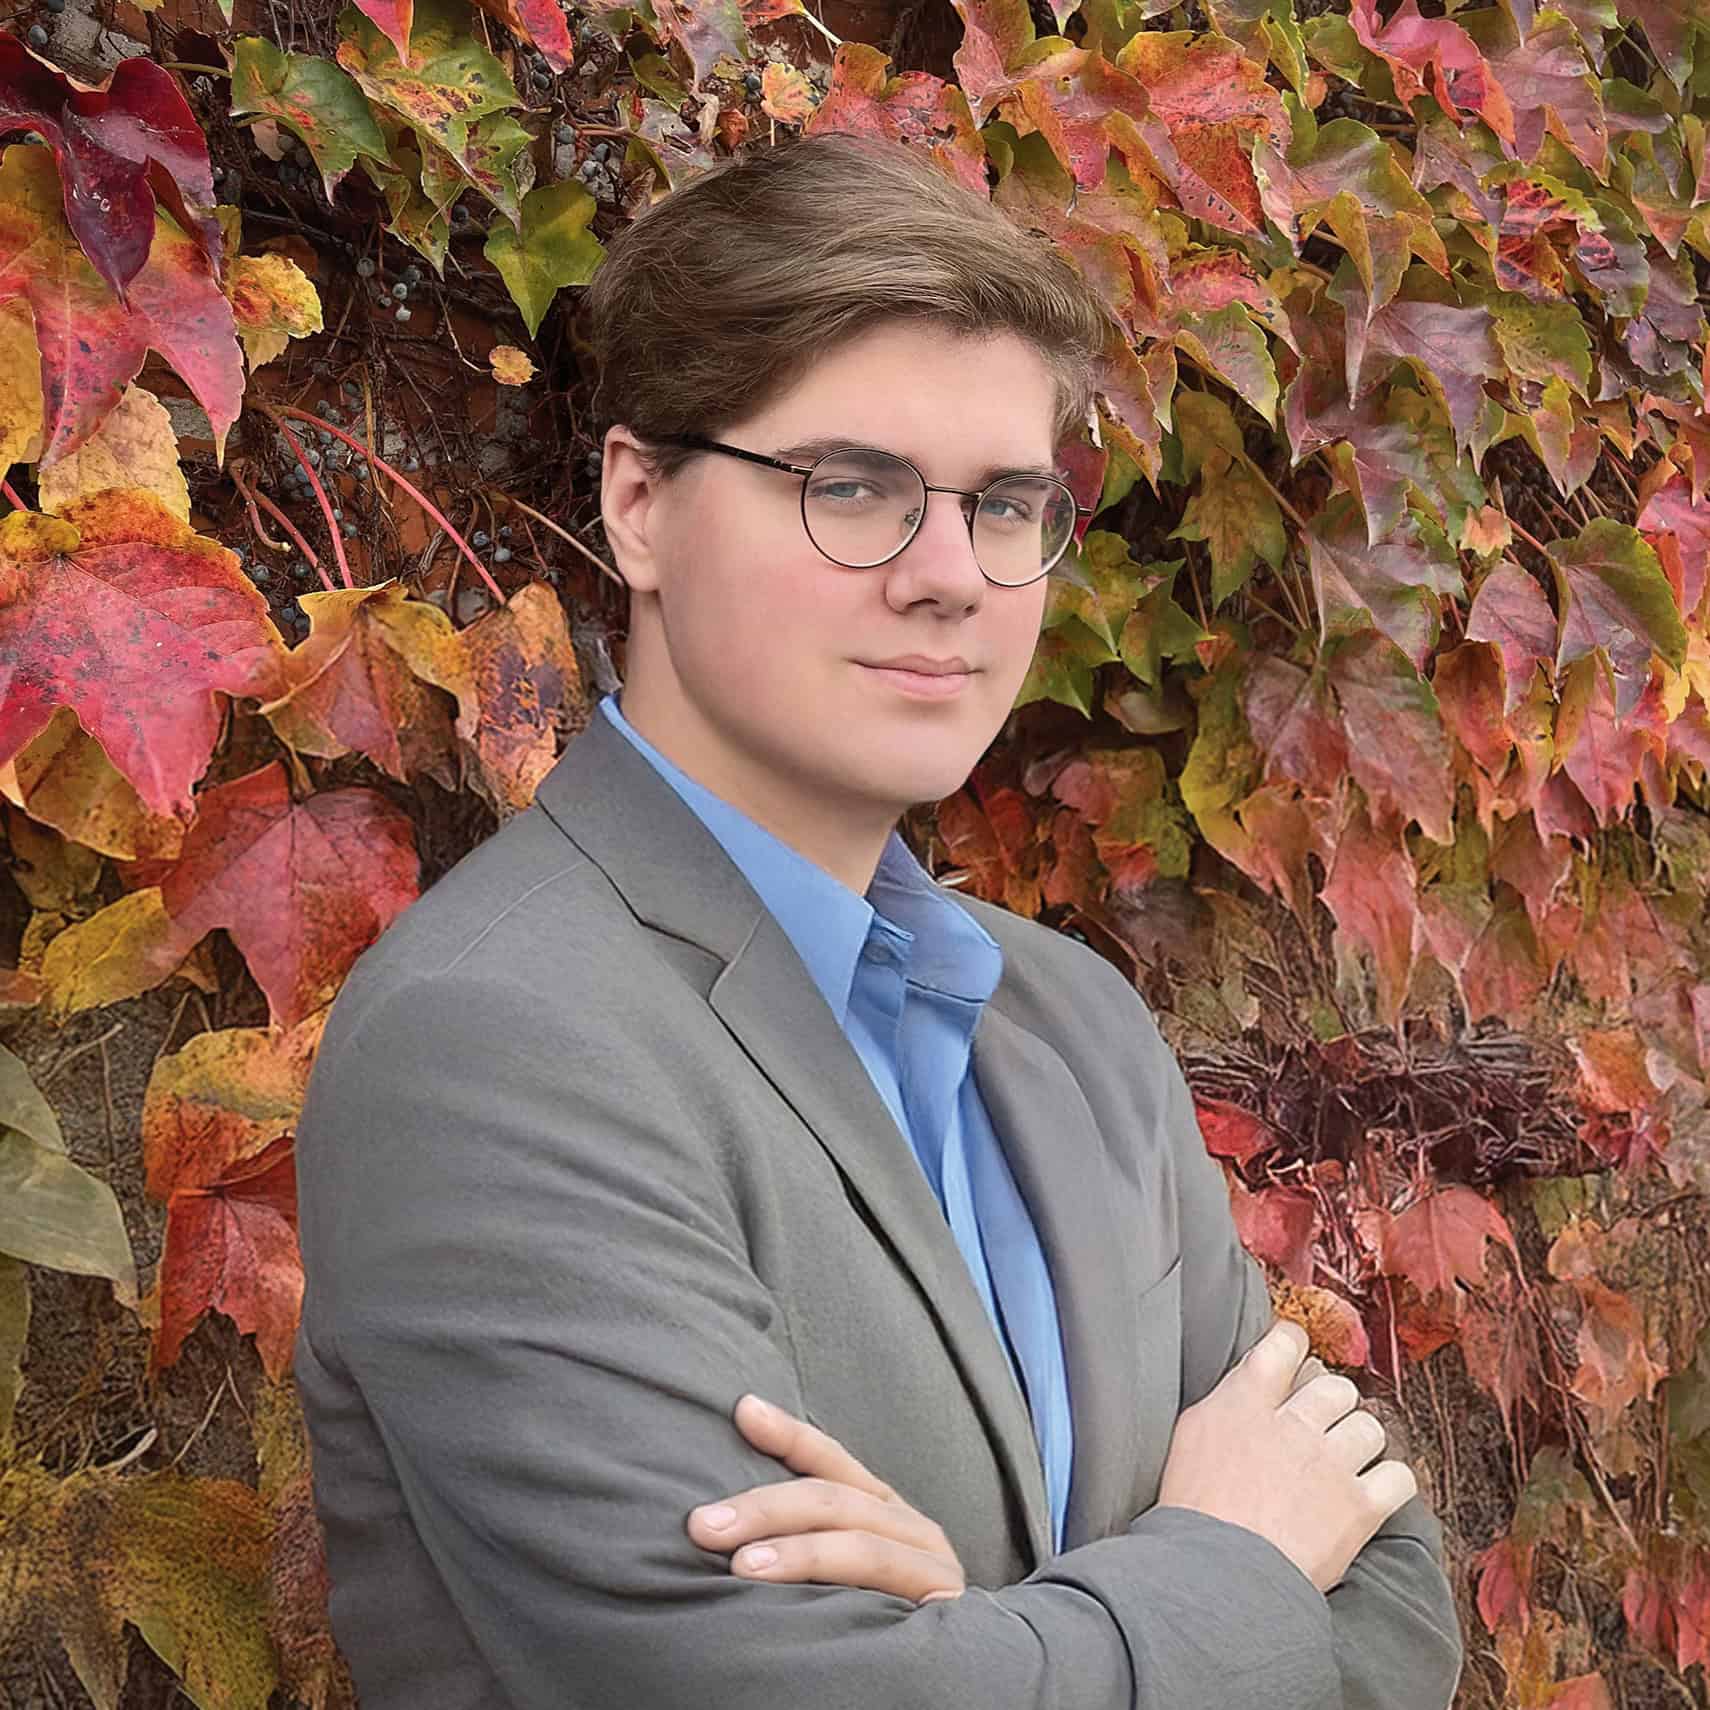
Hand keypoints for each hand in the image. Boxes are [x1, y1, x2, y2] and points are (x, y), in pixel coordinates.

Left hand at [686, 1394, 965, 1604]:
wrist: (952, 1679)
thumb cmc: (877, 1625)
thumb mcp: (838, 1575)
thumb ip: (802, 1543)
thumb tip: (721, 1526)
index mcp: (883, 1511)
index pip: (832, 1461)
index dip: (789, 1434)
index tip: (744, 1409)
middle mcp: (911, 1528)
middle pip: (834, 1500)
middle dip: (764, 1507)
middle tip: (702, 1524)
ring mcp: (932, 1565)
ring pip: (858, 1544)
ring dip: (796, 1552)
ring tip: (741, 1565)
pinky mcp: (945, 1605)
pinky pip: (888, 1586)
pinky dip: (841, 1586)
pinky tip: (803, 1604)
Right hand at [1155, 1319, 1418, 1595]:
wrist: (1219, 1575)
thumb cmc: (1194, 1511)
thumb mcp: (1191, 1437)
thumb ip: (1227, 1402)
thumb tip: (1248, 1384)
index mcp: (1246, 1402)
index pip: (1284, 1344)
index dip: (1294, 1343)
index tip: (1296, 1353)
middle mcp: (1294, 1424)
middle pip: (1334, 1387)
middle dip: (1330, 1405)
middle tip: (1318, 1428)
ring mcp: (1331, 1464)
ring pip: (1369, 1428)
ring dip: (1358, 1444)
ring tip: (1342, 1465)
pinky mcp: (1359, 1508)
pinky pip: (1398, 1478)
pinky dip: (1389, 1483)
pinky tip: (1372, 1493)